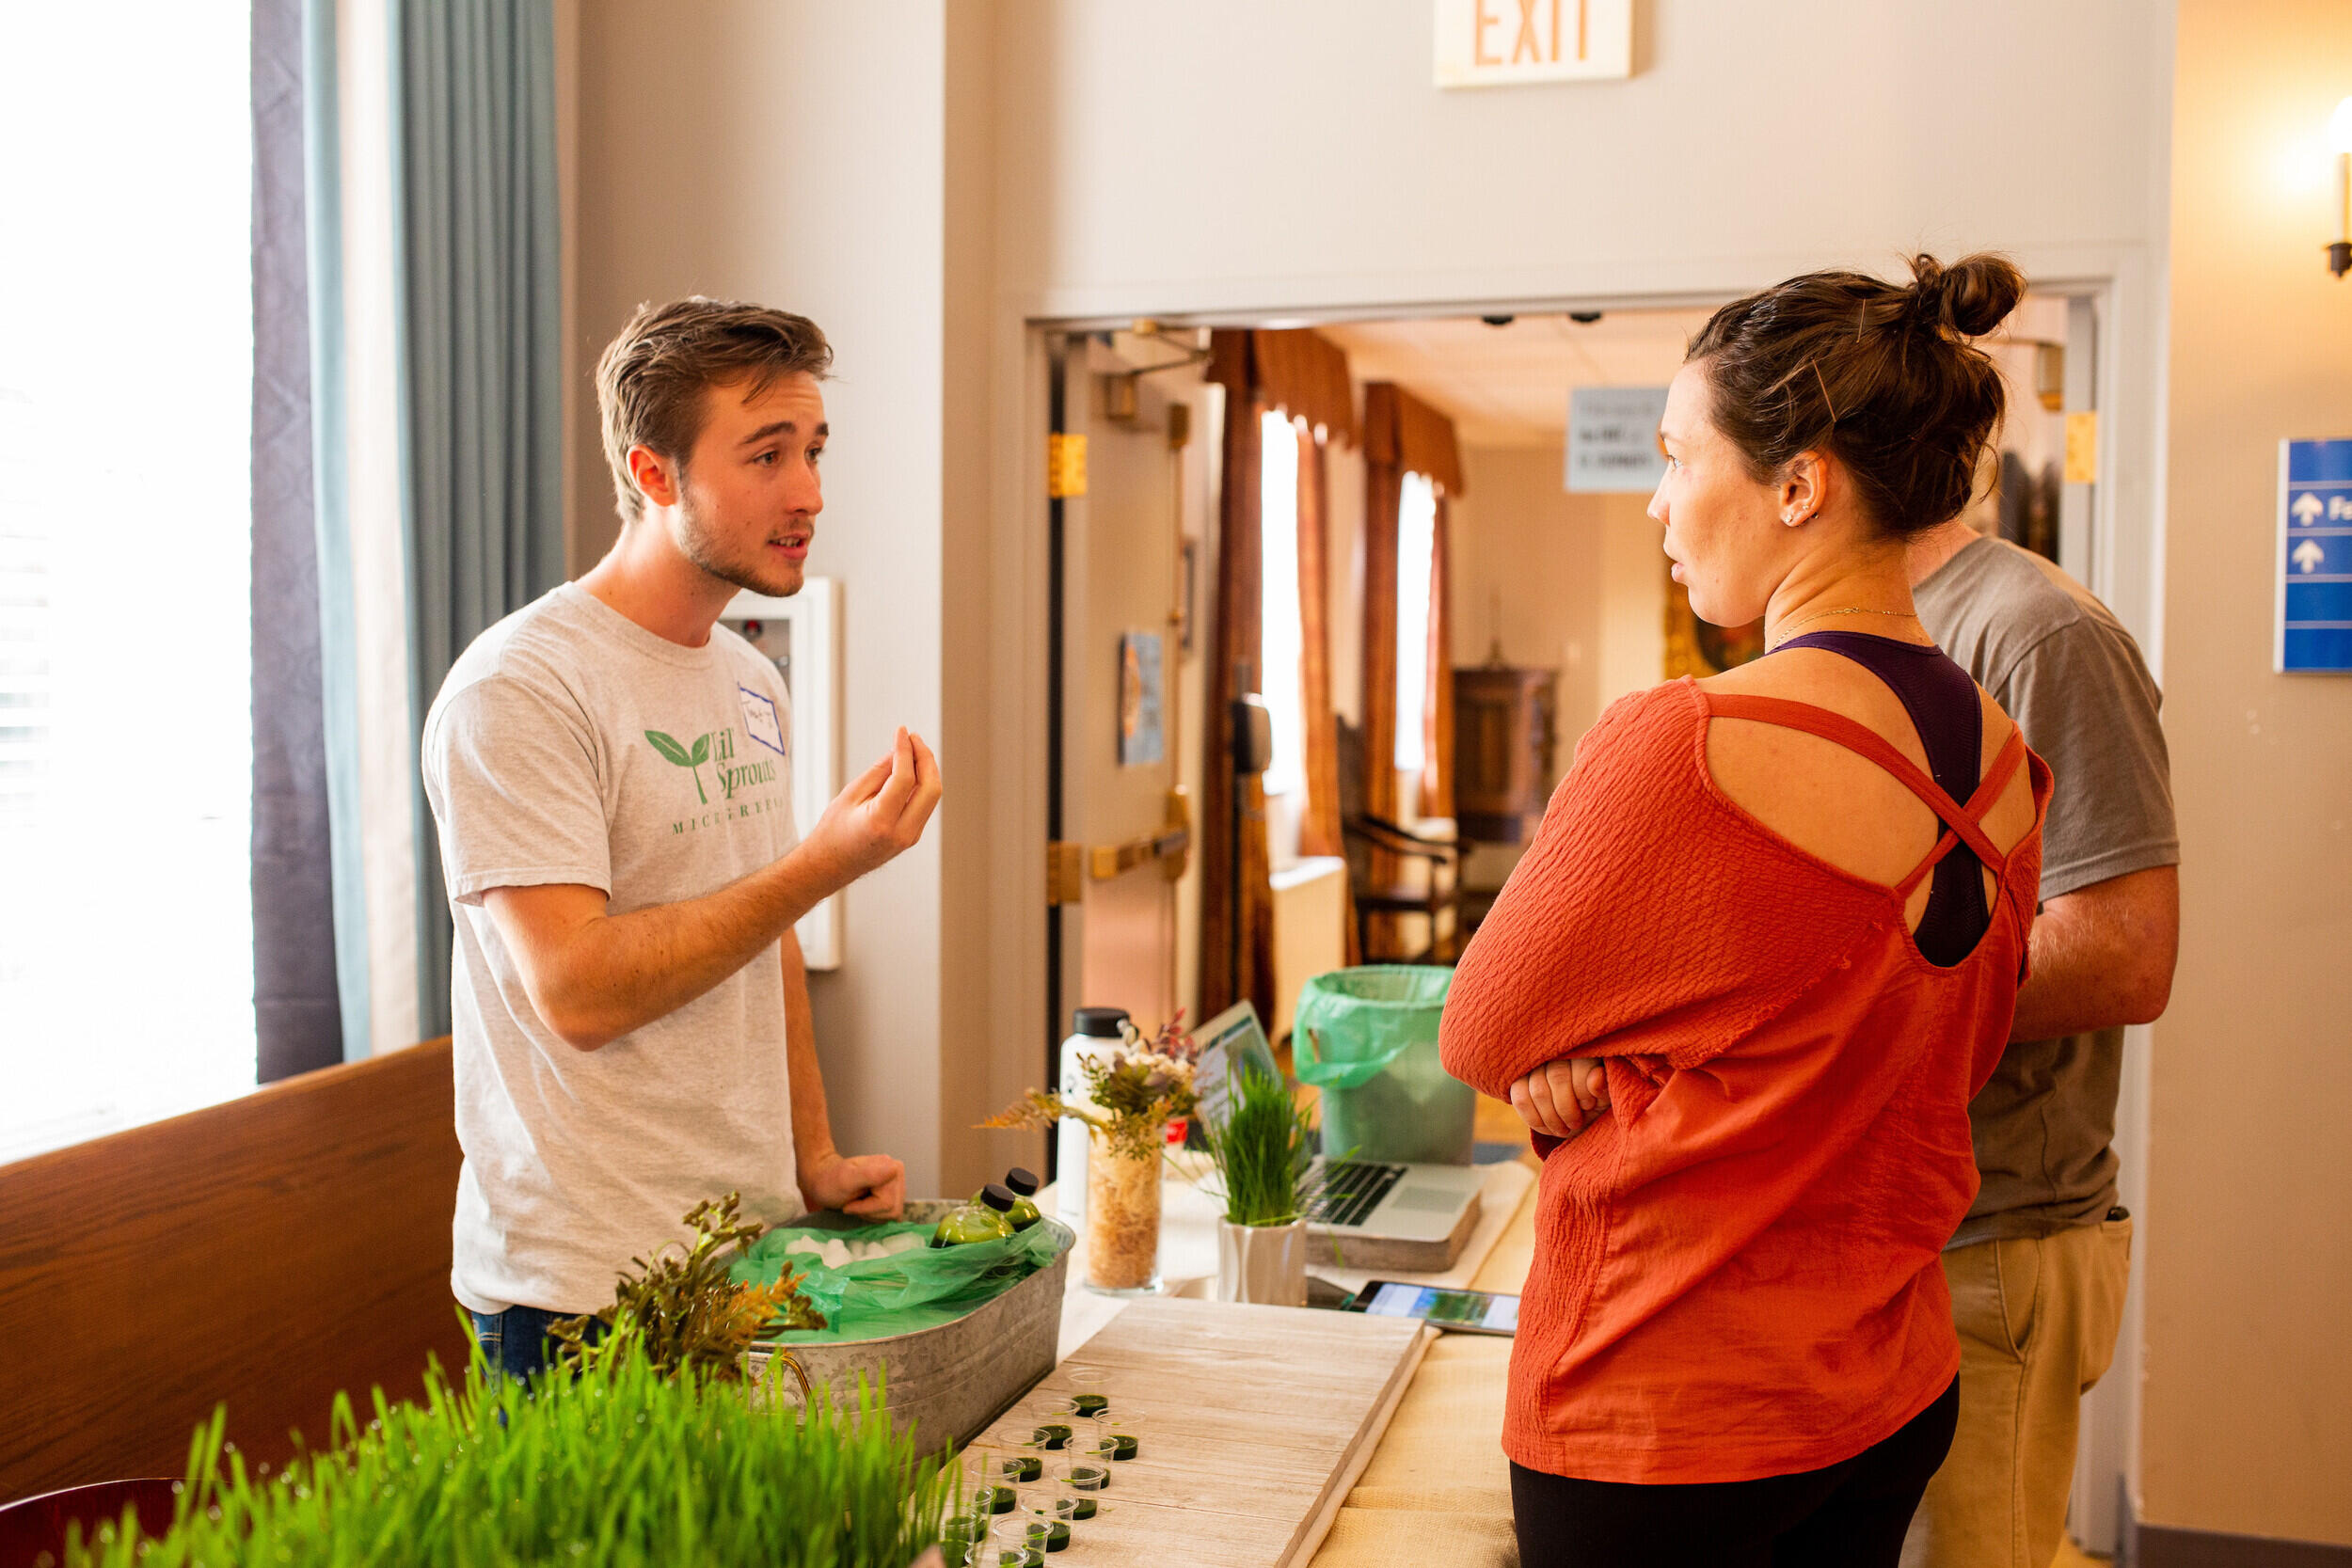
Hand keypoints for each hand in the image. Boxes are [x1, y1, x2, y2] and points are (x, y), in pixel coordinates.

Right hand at [799, 727, 941, 885]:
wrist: (831, 866)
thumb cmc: (833, 830)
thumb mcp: (850, 795)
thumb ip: (879, 772)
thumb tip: (899, 750)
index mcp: (881, 821)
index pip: (905, 778)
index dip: (906, 750)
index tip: (902, 731)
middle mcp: (902, 832)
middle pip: (931, 788)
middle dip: (926, 758)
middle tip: (913, 738)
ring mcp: (911, 837)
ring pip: (932, 795)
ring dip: (927, 769)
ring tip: (913, 748)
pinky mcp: (912, 837)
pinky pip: (925, 804)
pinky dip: (922, 783)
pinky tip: (911, 768)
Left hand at [799, 1150, 905, 1219]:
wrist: (824, 1181)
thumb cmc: (830, 1181)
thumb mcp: (845, 1179)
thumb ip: (869, 1174)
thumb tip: (894, 1169)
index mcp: (892, 1167)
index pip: (888, 1202)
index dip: (867, 1207)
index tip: (851, 1202)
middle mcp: (897, 1174)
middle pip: (892, 1209)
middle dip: (869, 1211)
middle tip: (853, 1203)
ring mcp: (897, 1185)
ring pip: (892, 1214)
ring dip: (871, 1213)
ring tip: (857, 1202)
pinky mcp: (893, 1195)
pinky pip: (890, 1215)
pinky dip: (874, 1215)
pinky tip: (864, 1205)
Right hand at [1508, 1057, 1607, 1140]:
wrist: (1572, 1111)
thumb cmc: (1593, 1102)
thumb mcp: (1604, 1098)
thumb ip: (1604, 1088)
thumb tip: (1597, 1076)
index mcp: (1582, 1050)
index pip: (1580, 1066)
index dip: (1583, 1091)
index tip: (1589, 1106)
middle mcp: (1557, 1050)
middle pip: (1557, 1077)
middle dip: (1567, 1109)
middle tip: (1575, 1124)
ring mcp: (1534, 1063)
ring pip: (1538, 1091)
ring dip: (1551, 1117)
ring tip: (1563, 1128)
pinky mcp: (1518, 1078)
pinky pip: (1520, 1099)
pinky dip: (1533, 1119)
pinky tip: (1545, 1127)